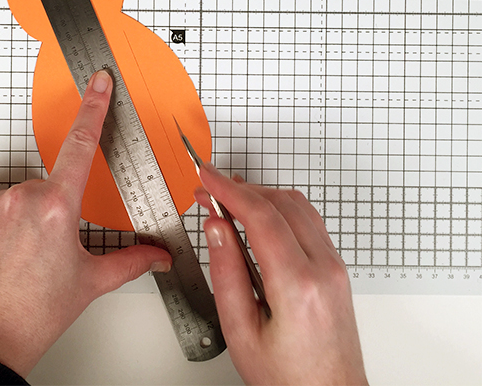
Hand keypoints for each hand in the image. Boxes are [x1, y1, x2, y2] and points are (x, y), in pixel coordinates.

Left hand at [0, 70, 171, 376]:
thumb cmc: (32, 314)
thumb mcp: (90, 282)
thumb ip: (132, 260)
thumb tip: (158, 255)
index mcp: (57, 207)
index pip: (82, 144)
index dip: (94, 107)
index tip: (98, 82)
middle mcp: (21, 197)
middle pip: (50, 184)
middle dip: (56, 207)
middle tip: (49, 248)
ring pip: (20, 195)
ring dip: (26, 214)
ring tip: (21, 255)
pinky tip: (0, 250)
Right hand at [197, 165, 367, 385]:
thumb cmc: (288, 377)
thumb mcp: (241, 332)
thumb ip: (226, 274)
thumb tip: (217, 229)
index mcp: (298, 285)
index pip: (261, 216)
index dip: (228, 190)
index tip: (206, 177)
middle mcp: (324, 269)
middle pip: (280, 203)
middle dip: (240, 189)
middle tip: (208, 191)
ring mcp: (335, 266)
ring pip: (298, 205)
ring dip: (260, 194)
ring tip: (228, 200)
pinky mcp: (337, 267)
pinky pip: (309, 220)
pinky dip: (279, 207)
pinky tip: (258, 214)